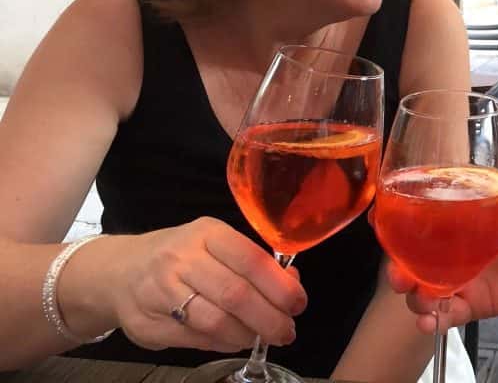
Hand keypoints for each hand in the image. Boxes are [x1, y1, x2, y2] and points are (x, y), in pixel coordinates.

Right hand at [102, 217, 306, 353]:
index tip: (298, 303)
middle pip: (235, 294)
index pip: (251, 259)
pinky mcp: (148, 324)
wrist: (119, 272)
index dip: (279, 286)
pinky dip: (223, 343)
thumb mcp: (215, 245)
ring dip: (247, 334)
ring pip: (215, 321)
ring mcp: (160, 292)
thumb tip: (292, 284)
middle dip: (269, 318)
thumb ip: (251, 263)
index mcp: (206, 233)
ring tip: (263, 337)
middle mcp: (181, 259)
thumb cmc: (181, 256)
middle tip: (287, 330)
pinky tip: (236, 340)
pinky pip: (196, 339)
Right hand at [383, 190, 497, 332]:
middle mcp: (447, 251)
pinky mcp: (469, 305)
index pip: (415, 217)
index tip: (376, 217)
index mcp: (455, 221)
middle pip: (409, 259)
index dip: (391, 218)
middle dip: (395, 267)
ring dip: (412, 295)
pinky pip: (444, 316)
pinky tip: (428, 323)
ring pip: (421, 290)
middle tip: (396, 272)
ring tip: (417, 296)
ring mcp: (456, 279)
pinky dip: (432, 321)